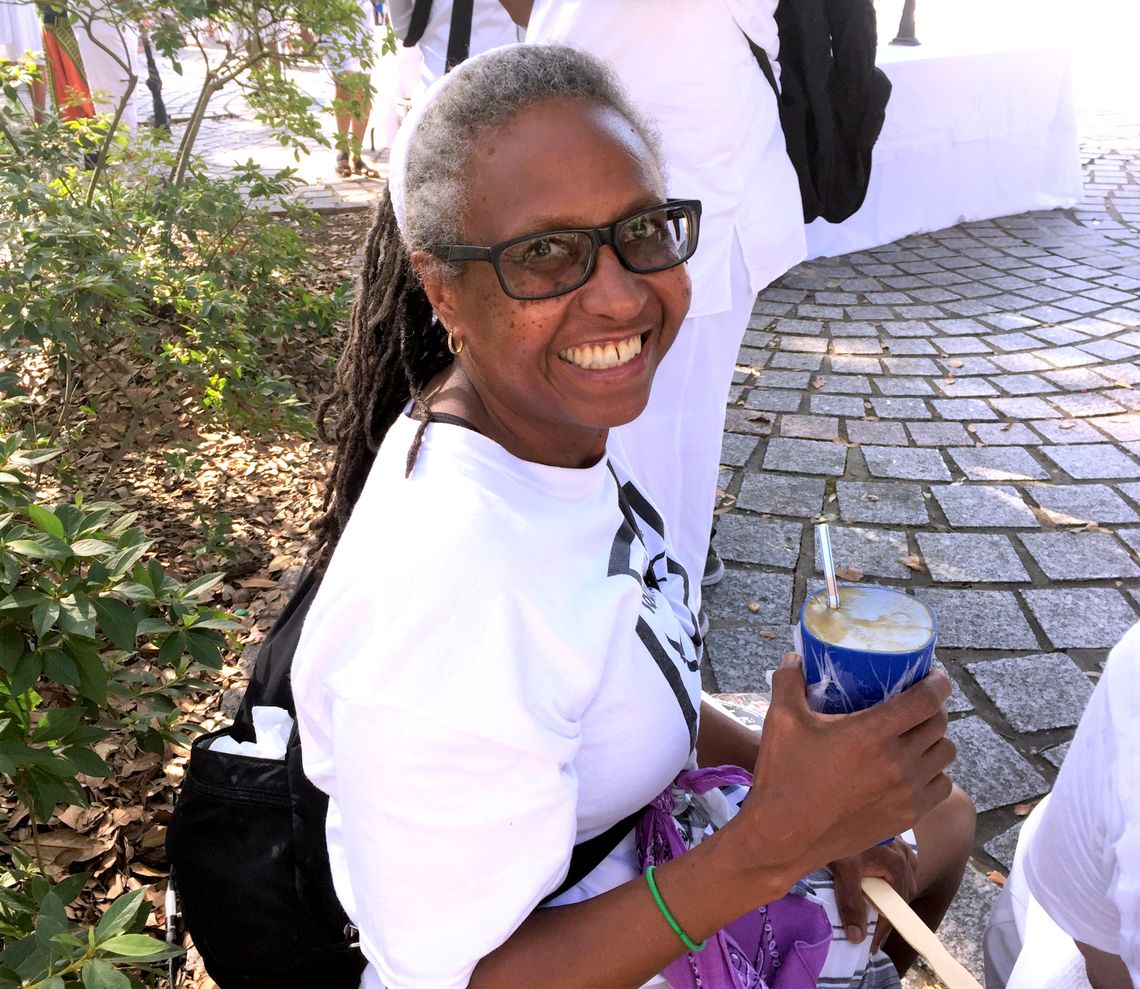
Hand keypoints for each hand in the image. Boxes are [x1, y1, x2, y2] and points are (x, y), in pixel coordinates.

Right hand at [734, 653, 953, 882]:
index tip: (933, 675)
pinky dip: (934, 773)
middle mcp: (898, 762)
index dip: (937, 683)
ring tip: (917, 735)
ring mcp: (907, 793)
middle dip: (933, 708)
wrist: (783, 836)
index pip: (926, 700)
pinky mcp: (906, 817)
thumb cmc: (783, 775)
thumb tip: (794, 656)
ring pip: (945, 756)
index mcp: (872, 733)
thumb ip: (788, 681)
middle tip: (917, 702)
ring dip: (936, 740)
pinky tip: (916, 768)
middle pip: (939, 725)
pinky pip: (941, 787)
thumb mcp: (780, 720)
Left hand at [828, 839, 916, 950]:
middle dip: (889, 915)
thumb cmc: (840, 834)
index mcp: (898, 865)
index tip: (870, 947)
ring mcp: (899, 845)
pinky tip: (882, 878)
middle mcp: (904, 855)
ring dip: (893, 895)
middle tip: (872, 932)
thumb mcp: (843, 869)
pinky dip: (894, 875)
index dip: (883, 931)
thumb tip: (858, 937)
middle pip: (902, 895)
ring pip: (904, 878)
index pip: (895, 909)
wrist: (832, 803)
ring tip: (877, 908)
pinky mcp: (890, 837)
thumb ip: (851, 902)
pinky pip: (901, 862)